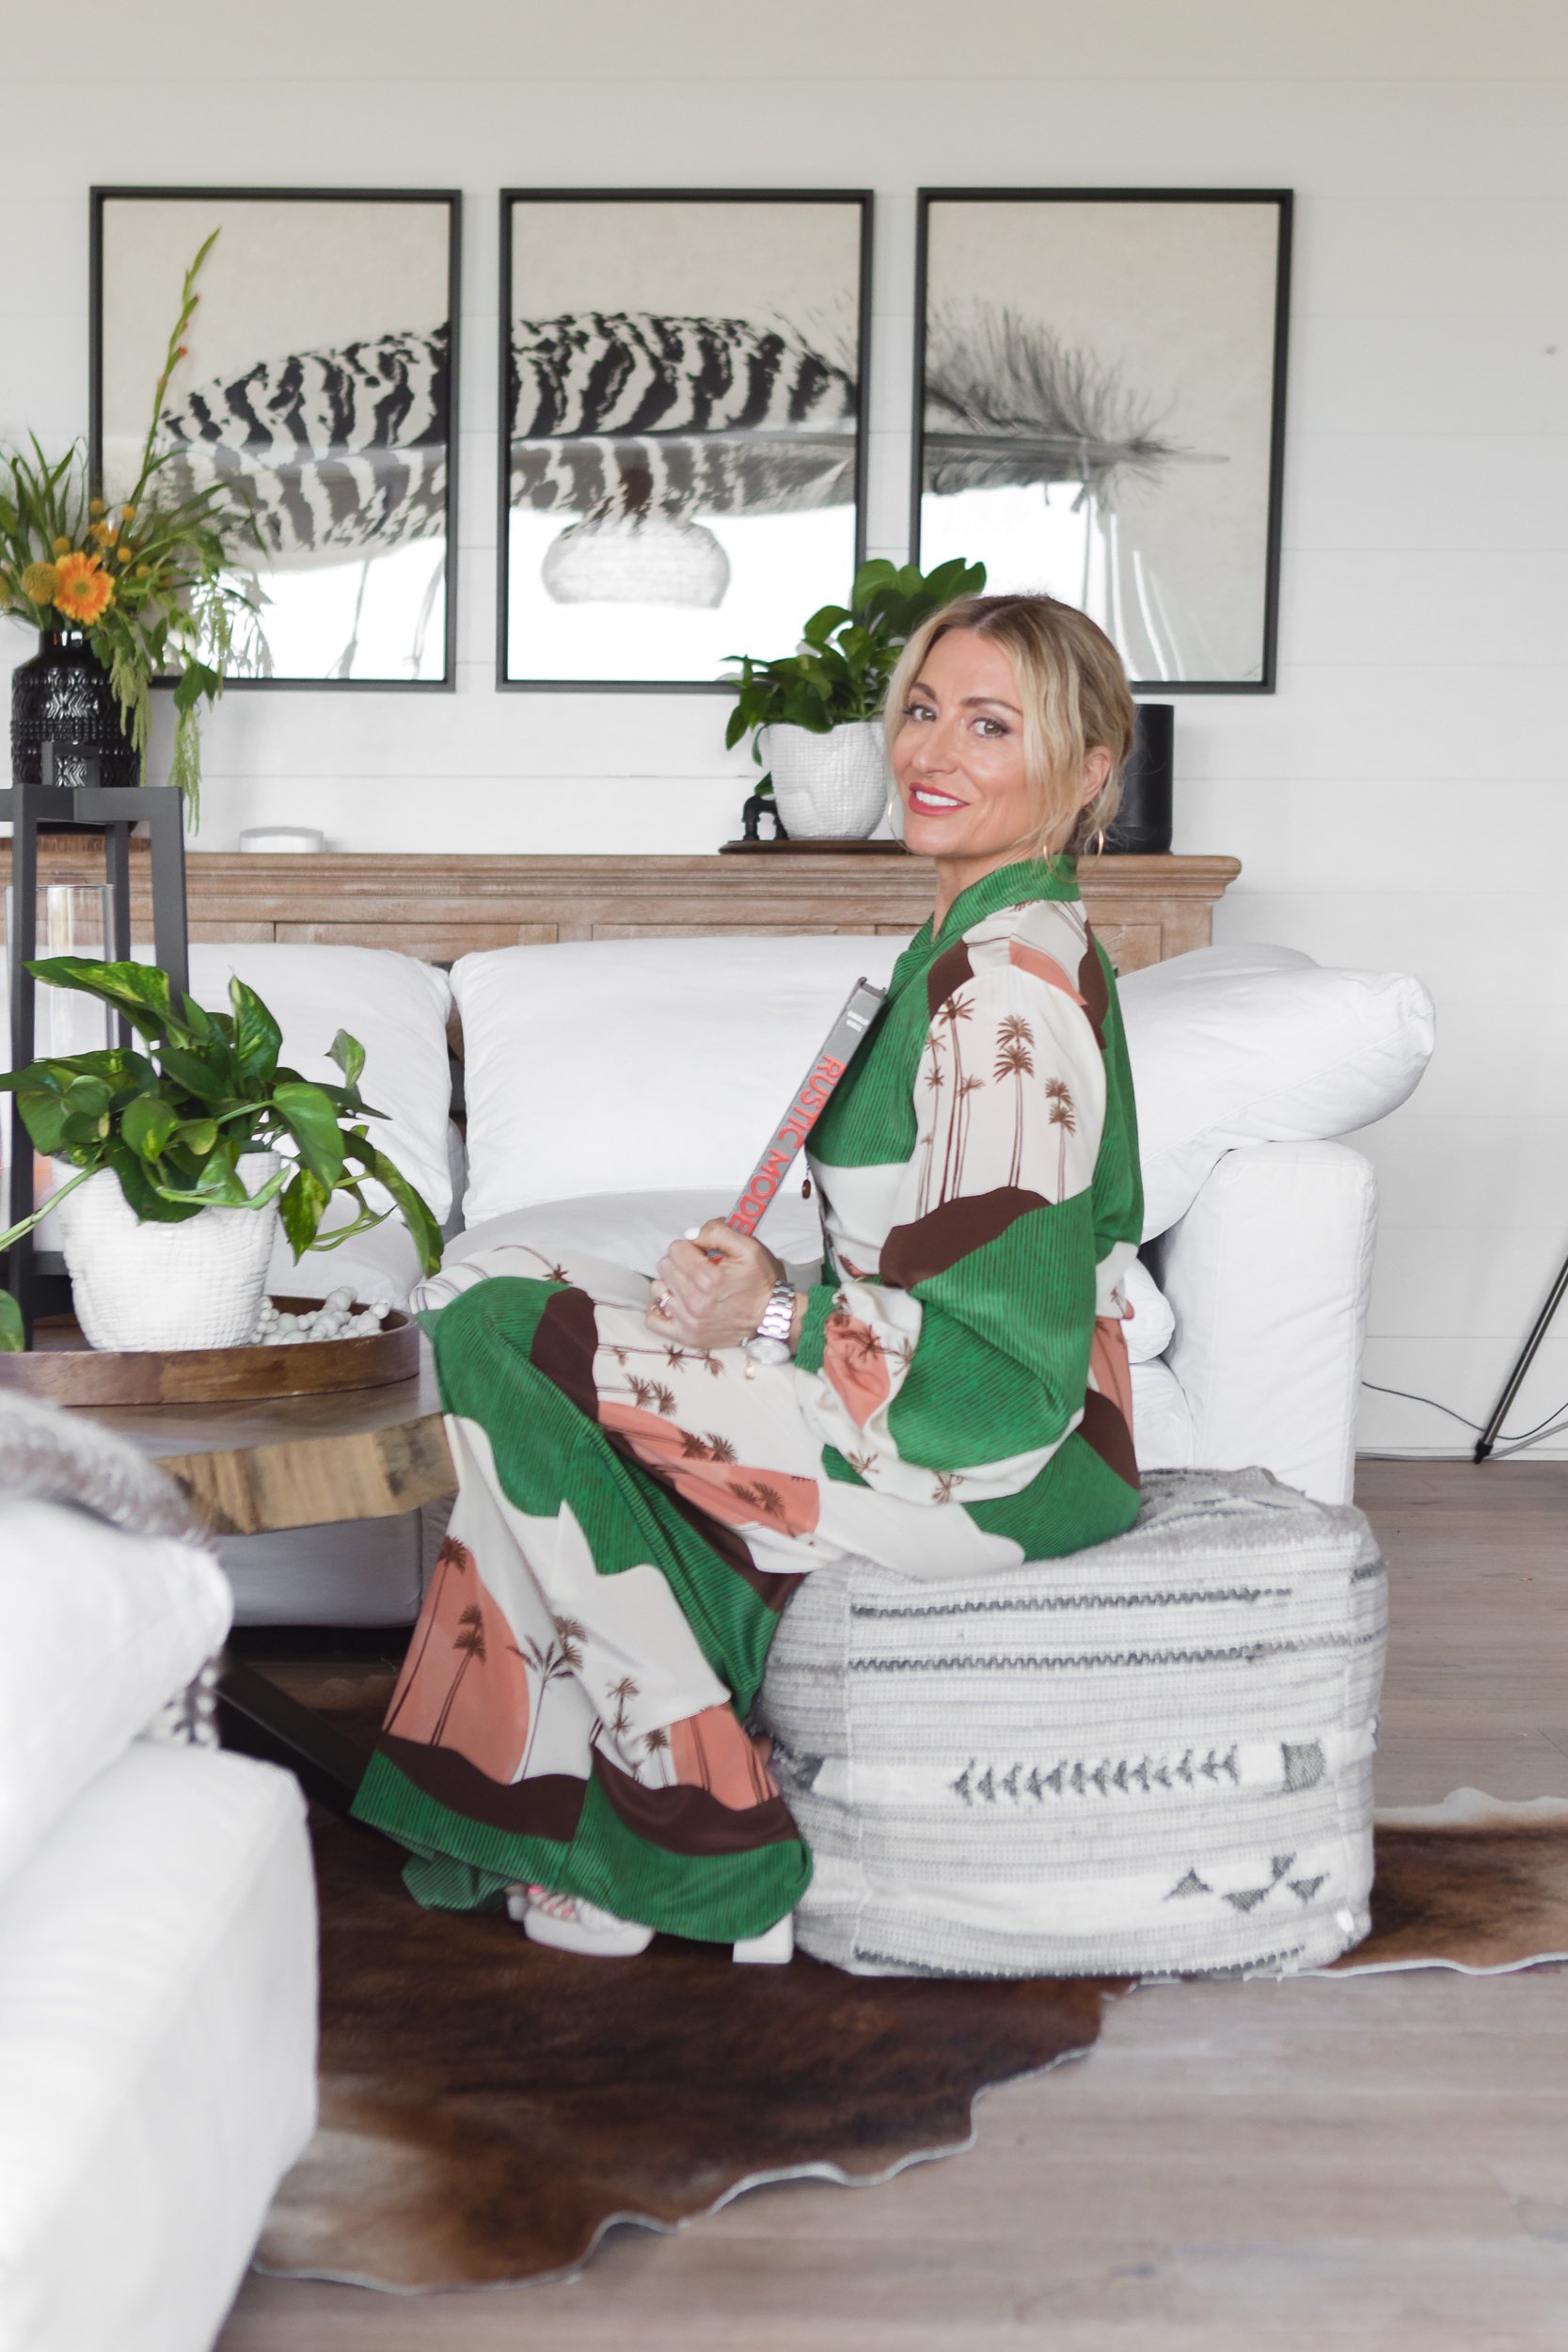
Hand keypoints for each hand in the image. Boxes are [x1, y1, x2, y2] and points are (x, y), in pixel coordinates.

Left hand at [648, 1220, 783, 1350]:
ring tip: (691, 1286)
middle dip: (681, 1262)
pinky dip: (660, 1308)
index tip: (704, 1255)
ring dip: (671, 1283)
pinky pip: (653, 1319)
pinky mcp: (686, 1337)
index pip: (675, 1249)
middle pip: (665, 1266)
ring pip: (658, 1289)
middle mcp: (695, 1303)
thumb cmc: (761, 1282)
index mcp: (709, 1280)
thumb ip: (718, 1231)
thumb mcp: (749, 1247)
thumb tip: (691, 1234)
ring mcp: (688, 1322)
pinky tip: (675, 1302)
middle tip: (700, 1269)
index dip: (691, 1247)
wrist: (772, 1318)